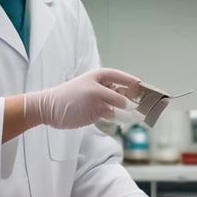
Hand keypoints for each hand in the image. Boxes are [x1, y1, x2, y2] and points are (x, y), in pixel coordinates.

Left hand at [24, 67, 139, 128]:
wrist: (50, 111)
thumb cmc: (69, 96)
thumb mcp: (93, 93)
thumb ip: (113, 97)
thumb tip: (128, 104)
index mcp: (101, 76)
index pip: (123, 77)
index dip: (134, 82)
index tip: (145, 88)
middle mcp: (103, 87)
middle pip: (124, 91)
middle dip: (134, 97)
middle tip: (146, 104)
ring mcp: (101, 101)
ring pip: (120, 104)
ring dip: (128, 109)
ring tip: (139, 114)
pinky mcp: (97, 113)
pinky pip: (113, 114)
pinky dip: (120, 117)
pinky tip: (126, 120)